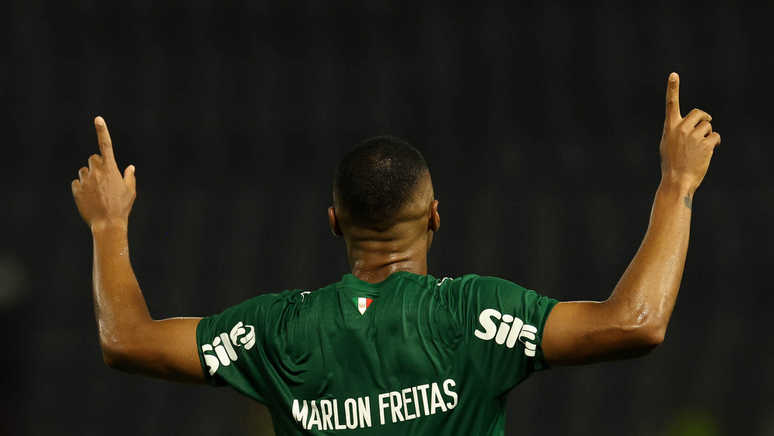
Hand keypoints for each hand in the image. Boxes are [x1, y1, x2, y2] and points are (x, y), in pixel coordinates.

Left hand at [71, 117, 136, 228]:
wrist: (108, 224)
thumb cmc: (122, 207)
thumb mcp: (131, 192)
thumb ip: (129, 177)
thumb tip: (130, 167)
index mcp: (111, 169)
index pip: (106, 145)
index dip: (102, 131)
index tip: (98, 119)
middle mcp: (96, 171)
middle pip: (93, 159)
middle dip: (97, 166)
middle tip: (103, 180)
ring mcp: (85, 180)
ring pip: (84, 172)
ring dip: (89, 178)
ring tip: (97, 193)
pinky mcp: (76, 190)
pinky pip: (76, 183)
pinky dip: (81, 189)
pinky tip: (90, 199)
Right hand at [659, 72, 720, 191]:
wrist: (677, 181)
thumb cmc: (672, 164)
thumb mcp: (668, 144)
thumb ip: (677, 131)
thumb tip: (693, 124)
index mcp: (670, 127)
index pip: (671, 104)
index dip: (672, 88)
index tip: (673, 75)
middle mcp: (681, 129)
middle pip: (699, 113)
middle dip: (704, 118)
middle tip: (705, 125)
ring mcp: (694, 136)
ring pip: (708, 126)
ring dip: (707, 135)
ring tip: (700, 148)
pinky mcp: (706, 144)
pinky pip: (715, 136)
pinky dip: (714, 143)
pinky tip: (707, 152)